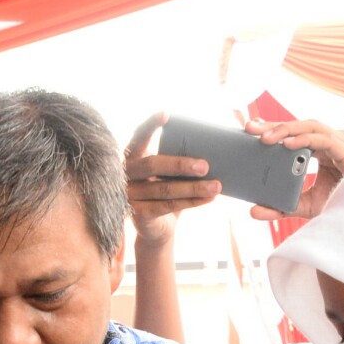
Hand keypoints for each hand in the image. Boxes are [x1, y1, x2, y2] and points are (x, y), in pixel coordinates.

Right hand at [124, 111, 220, 244]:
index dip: (150, 125)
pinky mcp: (138, 214)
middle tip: (205, 166)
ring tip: (217, 186)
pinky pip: (167, 205)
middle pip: (152, 165)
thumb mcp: (170, 174)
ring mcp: (129, 195)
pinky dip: (191, 202)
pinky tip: (208, 198)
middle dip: (181, 165)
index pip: (139, 136)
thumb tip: (213, 148)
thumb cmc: (167, 192)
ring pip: (165, 189)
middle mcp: (126, 174)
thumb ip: (179, 160)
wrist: (158, 229)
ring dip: (194, 187)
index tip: (166, 115)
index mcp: (133, 156)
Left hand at [241, 116, 343, 220]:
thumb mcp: (303, 206)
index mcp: (322, 150)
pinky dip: (305, 140)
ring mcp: (341, 144)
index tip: (251, 129)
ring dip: (287, 130)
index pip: (295, 133)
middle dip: (275, 126)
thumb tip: (252, 211)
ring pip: (311, 127)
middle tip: (249, 128)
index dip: (275, 129)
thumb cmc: (339, 205)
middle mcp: (332, 142)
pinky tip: (288, 145)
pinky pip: (324, 140)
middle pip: (300, 126)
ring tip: (265, 138)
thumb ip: (279, 207)